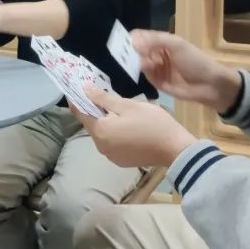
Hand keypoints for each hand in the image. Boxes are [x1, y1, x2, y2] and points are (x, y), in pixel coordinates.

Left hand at [72, 86, 196, 167]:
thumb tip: (84, 89)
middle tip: (96, 93)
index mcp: (100, 131)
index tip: (74, 87)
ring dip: (103, 121)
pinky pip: (110, 142)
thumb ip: (103, 98)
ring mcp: (111, 156)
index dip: (76, 99)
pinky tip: (121, 124)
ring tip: (110, 107)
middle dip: (91, 109)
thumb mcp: (128, 105)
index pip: (80, 112)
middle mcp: (101, 146)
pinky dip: (112, 132)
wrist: (175, 149)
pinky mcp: (121, 160)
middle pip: (91, 124)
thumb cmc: (152, 123)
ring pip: (101, 133)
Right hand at [131, 30, 242, 112]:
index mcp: (161, 41)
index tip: (125, 43)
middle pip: (137, 51)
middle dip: (133, 52)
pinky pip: (146, 77)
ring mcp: (157, 69)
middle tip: (131, 56)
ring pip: (139, 64)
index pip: (140, 37)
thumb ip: (155, 40)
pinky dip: (146, 73)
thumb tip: (133, 43)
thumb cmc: (195, 60)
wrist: (210, 84)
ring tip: (145, 64)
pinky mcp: (158, 83)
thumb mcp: (176, 45)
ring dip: (139, 63)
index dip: (132, 39)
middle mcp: (157, 53)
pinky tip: (149, 71)